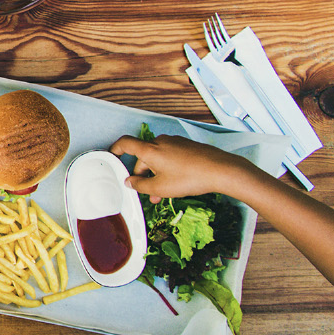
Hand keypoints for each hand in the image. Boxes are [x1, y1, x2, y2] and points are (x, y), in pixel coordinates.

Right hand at [110, 134, 270, 198]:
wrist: (221, 170)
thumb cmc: (190, 177)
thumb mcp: (160, 188)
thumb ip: (140, 185)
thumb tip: (130, 182)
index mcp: (150, 150)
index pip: (125, 143)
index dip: (115, 149)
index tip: (112, 155)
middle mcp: (161, 142)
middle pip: (144, 155)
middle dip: (142, 173)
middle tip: (146, 191)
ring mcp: (176, 142)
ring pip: (158, 157)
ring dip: (156, 173)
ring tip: (163, 193)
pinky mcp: (187, 146)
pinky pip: (171, 155)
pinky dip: (168, 168)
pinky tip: (176, 182)